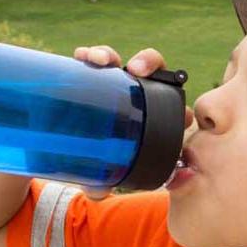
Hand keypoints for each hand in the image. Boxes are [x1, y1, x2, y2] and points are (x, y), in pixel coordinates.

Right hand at [72, 45, 193, 199]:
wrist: (65, 146)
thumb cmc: (96, 158)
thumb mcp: (102, 172)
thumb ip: (102, 181)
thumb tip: (100, 192)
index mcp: (149, 117)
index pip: (174, 107)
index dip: (180, 109)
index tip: (181, 116)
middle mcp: (133, 94)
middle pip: (151, 71)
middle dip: (149, 63)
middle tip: (137, 71)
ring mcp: (112, 83)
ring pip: (120, 60)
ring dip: (114, 55)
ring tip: (103, 62)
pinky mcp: (89, 76)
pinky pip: (93, 59)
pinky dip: (91, 54)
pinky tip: (82, 56)